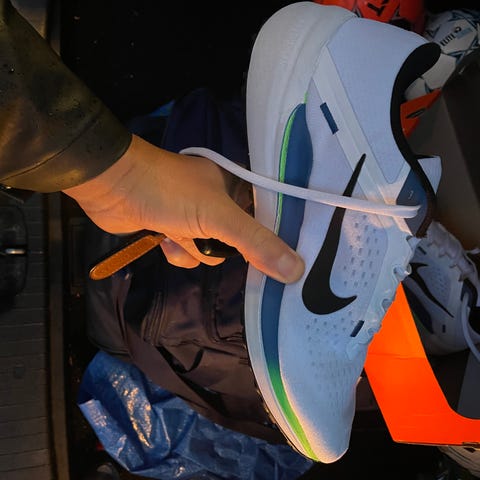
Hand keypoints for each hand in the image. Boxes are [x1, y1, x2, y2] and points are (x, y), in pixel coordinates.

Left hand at [63, 134, 303, 283]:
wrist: (112, 187)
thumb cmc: (169, 193)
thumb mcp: (218, 217)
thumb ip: (256, 243)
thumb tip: (297, 271)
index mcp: (237, 188)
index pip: (267, 218)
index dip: (272, 239)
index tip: (281, 261)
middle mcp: (220, 201)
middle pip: (239, 241)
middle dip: (219, 246)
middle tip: (209, 237)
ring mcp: (195, 216)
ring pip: (211, 251)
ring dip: (193, 250)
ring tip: (177, 234)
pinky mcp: (174, 228)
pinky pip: (189, 253)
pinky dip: (176, 251)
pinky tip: (163, 239)